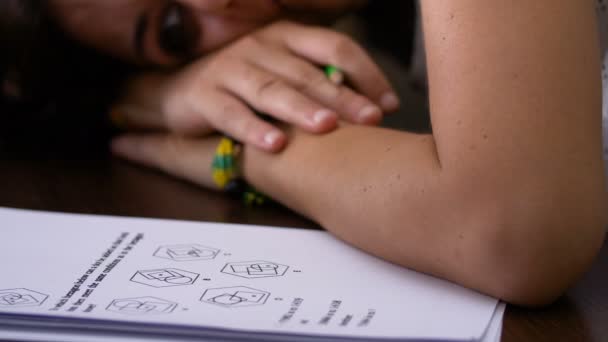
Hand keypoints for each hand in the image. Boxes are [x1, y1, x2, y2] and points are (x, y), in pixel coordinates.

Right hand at [113, 20, 399, 151]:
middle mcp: (261, 46)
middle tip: (371, 119)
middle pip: (308, 71)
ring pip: (272, 89)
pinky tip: (275, 145)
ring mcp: (231, 68)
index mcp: (287, 36)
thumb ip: (320, 82)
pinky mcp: (205, 94)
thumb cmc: (244, 86)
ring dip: (301, 108)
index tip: (390, 105)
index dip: (366, 74)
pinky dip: (252, 128)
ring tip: (327, 127)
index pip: (336, 47)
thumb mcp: (283, 75)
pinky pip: (231, 112)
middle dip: (342, 97)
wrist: (180, 91)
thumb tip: (372, 106)